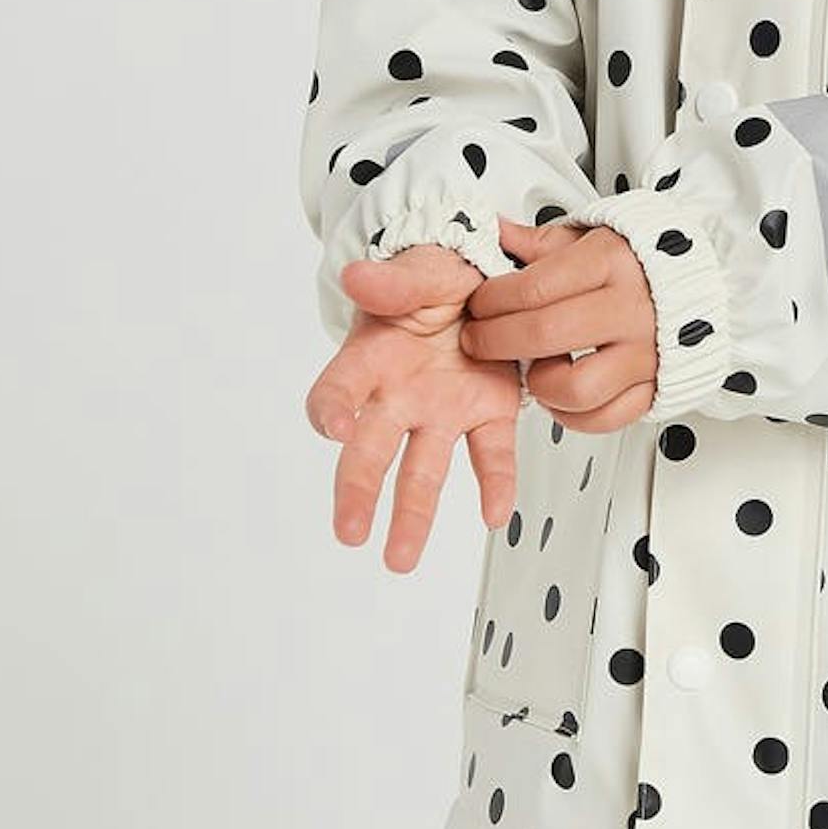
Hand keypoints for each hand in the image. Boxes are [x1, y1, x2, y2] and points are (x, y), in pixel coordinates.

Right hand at [303, 243, 526, 572]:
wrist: (484, 275)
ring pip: (422, 470)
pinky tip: (496, 514)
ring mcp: (442, 410)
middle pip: (371, 450)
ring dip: (412, 514)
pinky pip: (491, 453)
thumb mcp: (417, 268)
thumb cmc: (436, 276)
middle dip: (358, 490)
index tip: (336, 430)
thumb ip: (393, 280)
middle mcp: (400, 396)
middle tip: (349, 531)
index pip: (337, 390)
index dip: (331, 410)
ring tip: (400, 559)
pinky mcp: (488, 413)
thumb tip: (356, 275)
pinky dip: (495, 483)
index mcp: (372, 356)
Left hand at [458, 214, 659, 434]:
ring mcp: (644, 353)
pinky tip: (560, 394)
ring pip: (577, 389)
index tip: (479, 303)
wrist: (705, 280)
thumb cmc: (638, 261)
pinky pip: (606, 418)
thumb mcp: (590, 237)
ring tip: (532, 368)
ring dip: (540, 384)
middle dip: (495, 341)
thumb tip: (492, 233)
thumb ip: (539, 243)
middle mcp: (631, 309)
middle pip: (545, 335)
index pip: (534, 287)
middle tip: (479, 339)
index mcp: (611, 263)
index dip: (492, 299)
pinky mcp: (653, 387)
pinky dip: (574, 416)